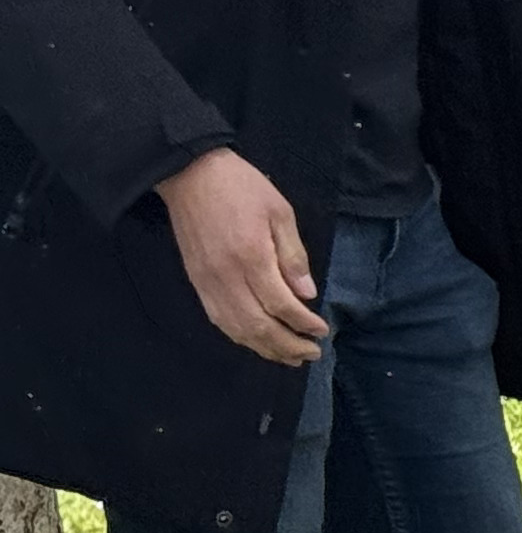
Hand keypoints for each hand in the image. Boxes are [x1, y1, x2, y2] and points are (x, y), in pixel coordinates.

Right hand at [160, 148, 326, 365]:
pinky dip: (241, 336)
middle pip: (258, 325)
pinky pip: (218, 319)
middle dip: (287, 345)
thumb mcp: (280, 212)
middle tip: (311, 353)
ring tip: (290, 357)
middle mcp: (226, 276)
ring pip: (236, 329)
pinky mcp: (196, 282)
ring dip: (264, 348)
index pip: (281, 304)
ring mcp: (207, 282)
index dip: (303, 323)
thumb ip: (293, 256)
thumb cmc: (241, 187)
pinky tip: (258, 341)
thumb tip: (307, 294)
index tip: (321, 331)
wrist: (189, 175)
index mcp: (251, 257)